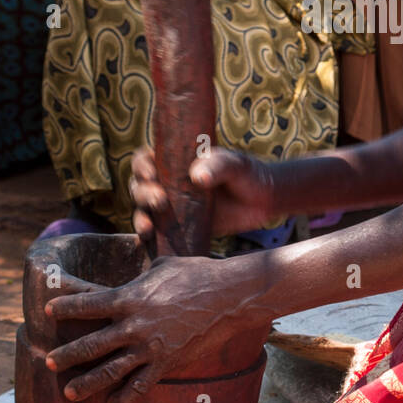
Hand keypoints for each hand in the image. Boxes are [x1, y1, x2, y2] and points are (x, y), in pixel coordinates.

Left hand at [44, 254, 271, 402]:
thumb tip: (138, 265)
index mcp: (130, 298)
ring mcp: (150, 347)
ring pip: (111, 371)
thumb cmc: (197, 274)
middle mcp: (134, 325)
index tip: (48, 310)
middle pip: (91, 345)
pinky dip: (125, 397)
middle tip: (49, 362)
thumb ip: (143, 273)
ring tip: (69, 393)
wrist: (228, 296)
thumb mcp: (163, 266)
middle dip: (67, 355)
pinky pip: (141, 385)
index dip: (66, 307)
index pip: (88, 304)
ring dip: (88, 383)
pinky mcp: (166, 362)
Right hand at [130, 146, 277, 247]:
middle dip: (142, 194)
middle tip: (160, 202)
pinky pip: (157, 233)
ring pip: (143, 211)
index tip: (151, 175)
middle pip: (139, 186)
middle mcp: (167, 183)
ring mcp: (172, 207)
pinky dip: (149, 239)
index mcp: (174, 161)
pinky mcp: (179, 228)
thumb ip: (218, 165)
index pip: (144, 159)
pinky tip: (149, 243)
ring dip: (140, 218)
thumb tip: (197, 177)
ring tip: (148, 229)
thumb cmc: (247, 174)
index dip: (141, 166)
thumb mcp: (235, 164)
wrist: (263, 201)